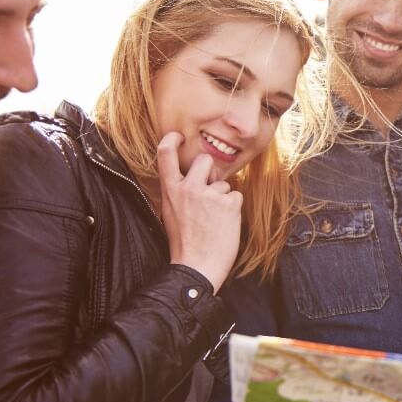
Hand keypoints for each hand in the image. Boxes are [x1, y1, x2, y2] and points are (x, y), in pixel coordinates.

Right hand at [157, 132, 242, 291]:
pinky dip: (233, 209)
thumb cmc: (184, 242)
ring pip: (223, 182)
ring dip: (222, 197)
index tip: (177, 135)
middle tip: (208, 193)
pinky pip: (236, 196)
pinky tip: (224, 224)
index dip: (171, 140)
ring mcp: (209, 194)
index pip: (165, 154)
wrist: (196, 267)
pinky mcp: (228, 203)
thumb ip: (178, 190)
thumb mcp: (169, 212)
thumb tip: (189, 175)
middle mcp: (188, 188)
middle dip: (210, 171)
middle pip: (204, 159)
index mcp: (170, 190)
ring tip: (213, 220)